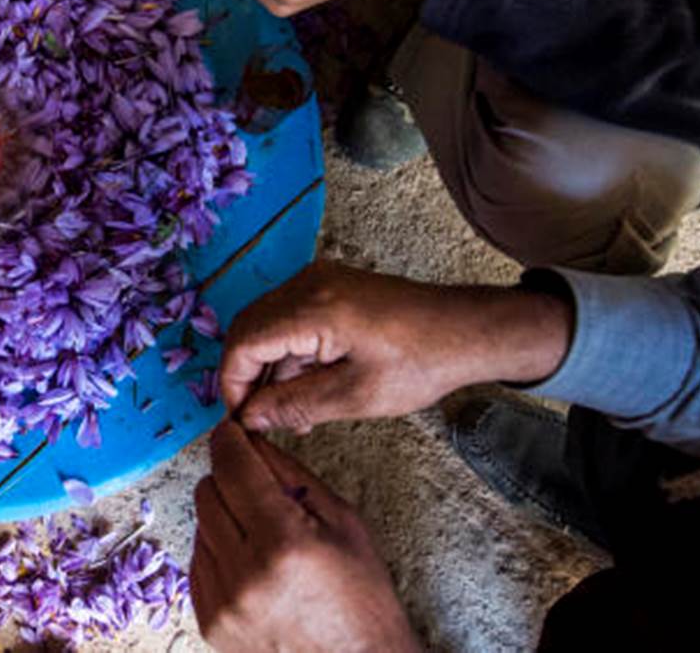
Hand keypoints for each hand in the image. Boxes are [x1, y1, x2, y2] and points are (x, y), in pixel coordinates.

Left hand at [191, 420, 418, 652]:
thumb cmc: (361, 596)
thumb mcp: (342, 521)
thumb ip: (290, 473)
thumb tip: (250, 438)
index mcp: (284, 543)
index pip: (232, 467)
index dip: (229, 441)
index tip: (231, 432)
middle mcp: (245, 574)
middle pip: (207, 492)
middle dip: (229, 480)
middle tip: (259, 491)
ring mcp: (223, 603)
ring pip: (199, 525)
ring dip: (224, 520)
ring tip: (264, 539)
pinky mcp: (210, 623)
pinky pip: (197, 562)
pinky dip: (218, 554)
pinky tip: (252, 566)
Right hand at [220, 262, 572, 433]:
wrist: (466, 330)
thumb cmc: (419, 365)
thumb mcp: (355, 396)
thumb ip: (294, 405)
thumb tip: (249, 418)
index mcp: (312, 309)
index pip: (243, 342)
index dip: (233, 383)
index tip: (242, 420)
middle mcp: (306, 284)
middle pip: (248, 328)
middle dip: (245, 374)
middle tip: (259, 418)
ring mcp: (317, 280)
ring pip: (265, 323)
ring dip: (267, 365)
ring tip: (287, 411)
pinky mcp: (328, 286)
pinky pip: (288, 317)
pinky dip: (286, 351)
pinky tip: (303, 387)